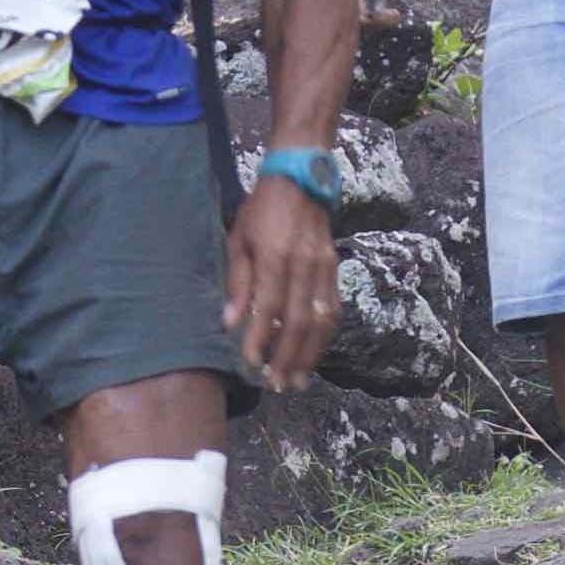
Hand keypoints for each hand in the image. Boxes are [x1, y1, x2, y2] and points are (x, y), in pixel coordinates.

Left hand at [222, 176, 338, 392]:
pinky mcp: (334, 268)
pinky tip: (314, 353)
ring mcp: (323, 267)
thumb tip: (230, 323)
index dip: (260, 338)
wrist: (301, 179)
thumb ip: (237, 282)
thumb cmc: (261, 210)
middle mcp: (303, 264)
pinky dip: (324, 336)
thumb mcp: (238, 239)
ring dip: (310, 354)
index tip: (251, 363)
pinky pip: (333, 308)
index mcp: (275, 254)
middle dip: (288, 357)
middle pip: (298, 320)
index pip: (268, 306)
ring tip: (299, 380)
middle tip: (277, 385)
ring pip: (321, 320)